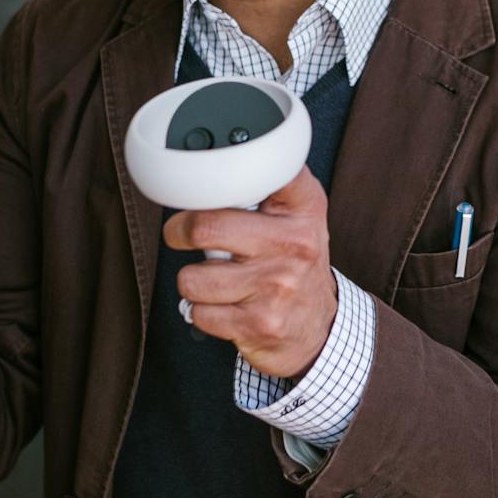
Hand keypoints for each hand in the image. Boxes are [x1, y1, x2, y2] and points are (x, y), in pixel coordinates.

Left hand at [166, 167, 337, 377]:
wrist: (319, 326)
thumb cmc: (296, 264)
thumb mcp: (297, 216)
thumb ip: (266, 186)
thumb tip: (208, 171)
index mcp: (304, 207)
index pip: (266, 170)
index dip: (224, 174)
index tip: (208, 181)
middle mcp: (294, 244)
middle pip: (205, 226)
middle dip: (178, 232)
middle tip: (181, 234)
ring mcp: (276, 286)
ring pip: (192, 278)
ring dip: (193, 281)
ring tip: (215, 278)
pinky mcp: (259, 324)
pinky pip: (198, 313)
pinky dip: (202, 311)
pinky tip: (224, 306)